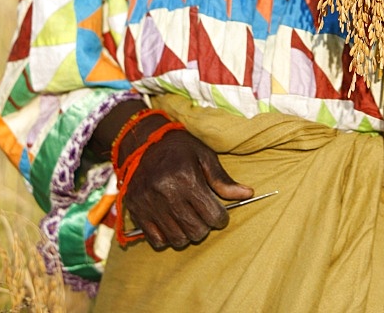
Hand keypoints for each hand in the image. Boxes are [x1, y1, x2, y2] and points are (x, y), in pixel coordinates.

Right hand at [122, 125, 252, 249]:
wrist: (144, 142)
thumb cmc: (180, 148)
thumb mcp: (204, 156)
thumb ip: (223, 179)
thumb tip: (247, 194)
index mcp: (186, 177)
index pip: (212, 215)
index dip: (221, 218)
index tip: (220, 213)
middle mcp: (166, 192)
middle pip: (196, 230)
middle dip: (206, 227)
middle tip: (204, 215)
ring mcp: (149, 203)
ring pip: (178, 239)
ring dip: (188, 233)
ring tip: (189, 218)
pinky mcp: (136, 211)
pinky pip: (157, 240)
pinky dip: (168, 237)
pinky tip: (172, 222)